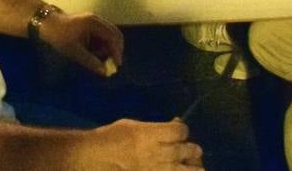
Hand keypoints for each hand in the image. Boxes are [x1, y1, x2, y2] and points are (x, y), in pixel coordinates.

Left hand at [38, 11, 123, 75]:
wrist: (47, 25)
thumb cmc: (59, 37)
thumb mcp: (74, 51)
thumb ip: (91, 61)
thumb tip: (105, 71)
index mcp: (94, 23)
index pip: (113, 36)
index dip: (117, 51)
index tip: (117, 65)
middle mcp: (97, 19)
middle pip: (114, 34)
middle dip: (115, 50)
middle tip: (113, 64)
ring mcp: (94, 21)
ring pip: (108, 36)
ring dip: (107, 48)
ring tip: (99, 60)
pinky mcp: (90, 25)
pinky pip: (101, 36)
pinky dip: (101, 46)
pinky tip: (94, 54)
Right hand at [80, 119, 202, 169]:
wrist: (95, 159)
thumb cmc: (112, 137)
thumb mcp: (132, 125)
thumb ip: (154, 128)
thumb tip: (174, 125)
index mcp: (150, 135)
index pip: (179, 131)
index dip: (182, 130)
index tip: (179, 131)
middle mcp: (156, 153)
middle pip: (186, 150)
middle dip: (192, 149)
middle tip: (194, 150)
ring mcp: (155, 170)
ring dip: (192, 168)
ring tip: (196, 166)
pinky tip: (177, 170)